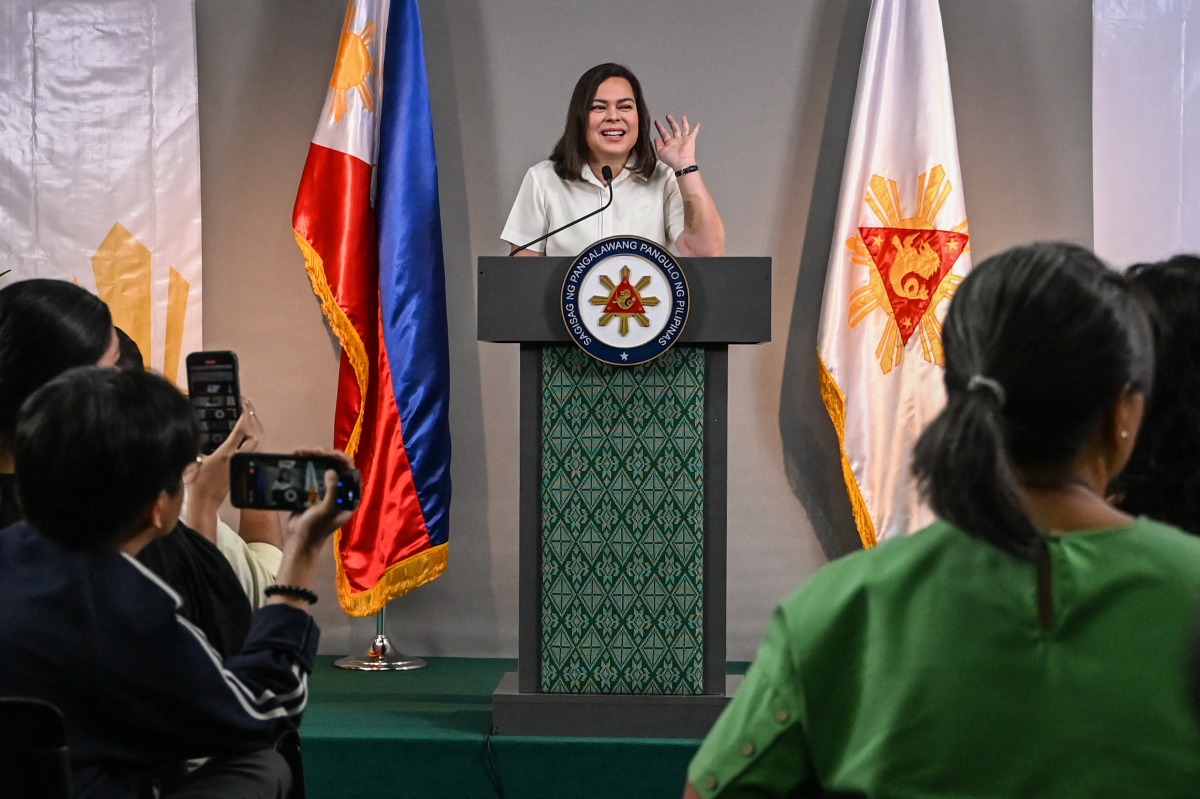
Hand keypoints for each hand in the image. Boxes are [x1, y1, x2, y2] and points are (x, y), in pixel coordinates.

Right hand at [185, 397, 262, 538]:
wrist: (204, 503)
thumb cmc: (197, 483)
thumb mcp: (193, 459)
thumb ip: (197, 443)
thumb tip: (195, 430)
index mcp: (227, 453)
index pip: (241, 429)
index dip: (244, 414)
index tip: (242, 403)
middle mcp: (238, 457)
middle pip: (255, 433)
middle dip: (252, 417)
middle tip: (246, 405)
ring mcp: (242, 463)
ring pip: (257, 441)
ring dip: (254, 427)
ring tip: (247, 415)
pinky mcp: (242, 467)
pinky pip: (253, 449)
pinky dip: (252, 437)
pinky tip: (246, 432)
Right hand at [285, 449, 355, 547]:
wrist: (299, 540)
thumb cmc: (316, 528)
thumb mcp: (327, 509)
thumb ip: (332, 490)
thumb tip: (332, 470)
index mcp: (348, 497)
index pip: (350, 473)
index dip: (342, 460)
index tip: (331, 454)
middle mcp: (339, 492)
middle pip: (335, 467)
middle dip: (325, 456)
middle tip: (313, 451)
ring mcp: (325, 491)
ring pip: (322, 468)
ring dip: (313, 458)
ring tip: (302, 452)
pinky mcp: (312, 491)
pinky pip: (310, 474)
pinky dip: (304, 465)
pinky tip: (297, 458)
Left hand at [654, 114, 699, 171]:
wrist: (681, 162)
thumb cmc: (671, 159)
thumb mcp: (660, 152)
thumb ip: (658, 144)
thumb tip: (656, 138)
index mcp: (669, 144)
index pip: (664, 133)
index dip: (660, 127)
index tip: (657, 122)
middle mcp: (677, 141)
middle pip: (674, 129)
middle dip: (671, 122)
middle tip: (668, 116)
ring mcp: (684, 140)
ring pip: (684, 129)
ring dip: (684, 123)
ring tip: (683, 117)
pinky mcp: (691, 140)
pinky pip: (694, 133)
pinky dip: (696, 129)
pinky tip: (698, 124)